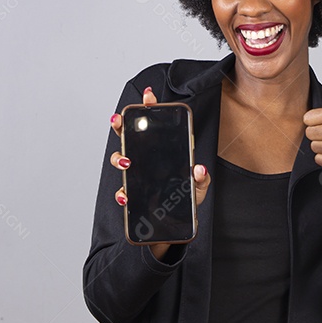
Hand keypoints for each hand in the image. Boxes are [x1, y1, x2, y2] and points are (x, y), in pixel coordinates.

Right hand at [109, 85, 210, 258]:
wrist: (174, 227)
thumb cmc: (185, 201)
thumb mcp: (198, 189)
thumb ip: (201, 179)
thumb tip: (199, 169)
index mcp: (164, 152)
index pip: (155, 125)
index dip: (149, 108)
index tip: (147, 96)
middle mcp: (147, 161)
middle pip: (130, 136)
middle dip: (122, 125)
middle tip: (119, 119)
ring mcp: (138, 177)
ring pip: (121, 160)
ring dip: (120, 158)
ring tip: (127, 163)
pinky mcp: (132, 196)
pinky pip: (123, 192)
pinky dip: (122, 194)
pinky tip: (126, 196)